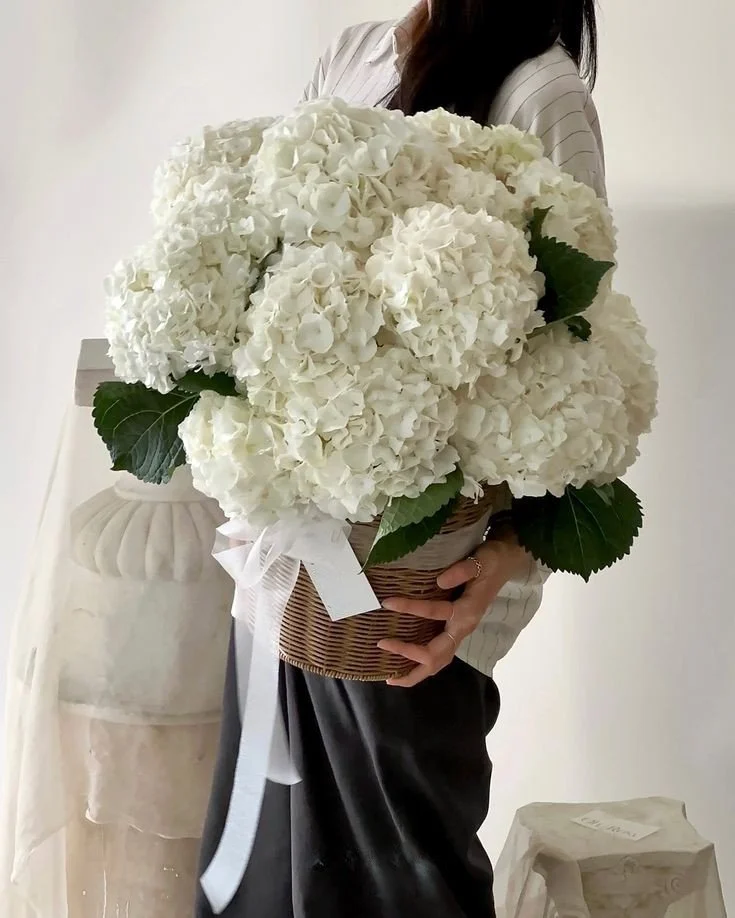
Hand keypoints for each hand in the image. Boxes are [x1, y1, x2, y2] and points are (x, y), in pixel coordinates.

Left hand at [377, 534, 530, 687]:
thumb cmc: (491, 561)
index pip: (436, 613)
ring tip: (391, 676)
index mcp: (468, 611)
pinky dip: (422, 664)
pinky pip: (439, 656)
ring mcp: (461, 632)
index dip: (410, 608)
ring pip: (438, 662)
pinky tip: (405, 665)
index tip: (387, 603)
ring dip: (415, 671)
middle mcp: (464, 627)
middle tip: (381, 645)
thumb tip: (440, 580)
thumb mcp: (480, 560)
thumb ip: (463, 570)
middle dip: (408, 654)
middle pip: (437, 656)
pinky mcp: (457, 631)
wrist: (506, 564)